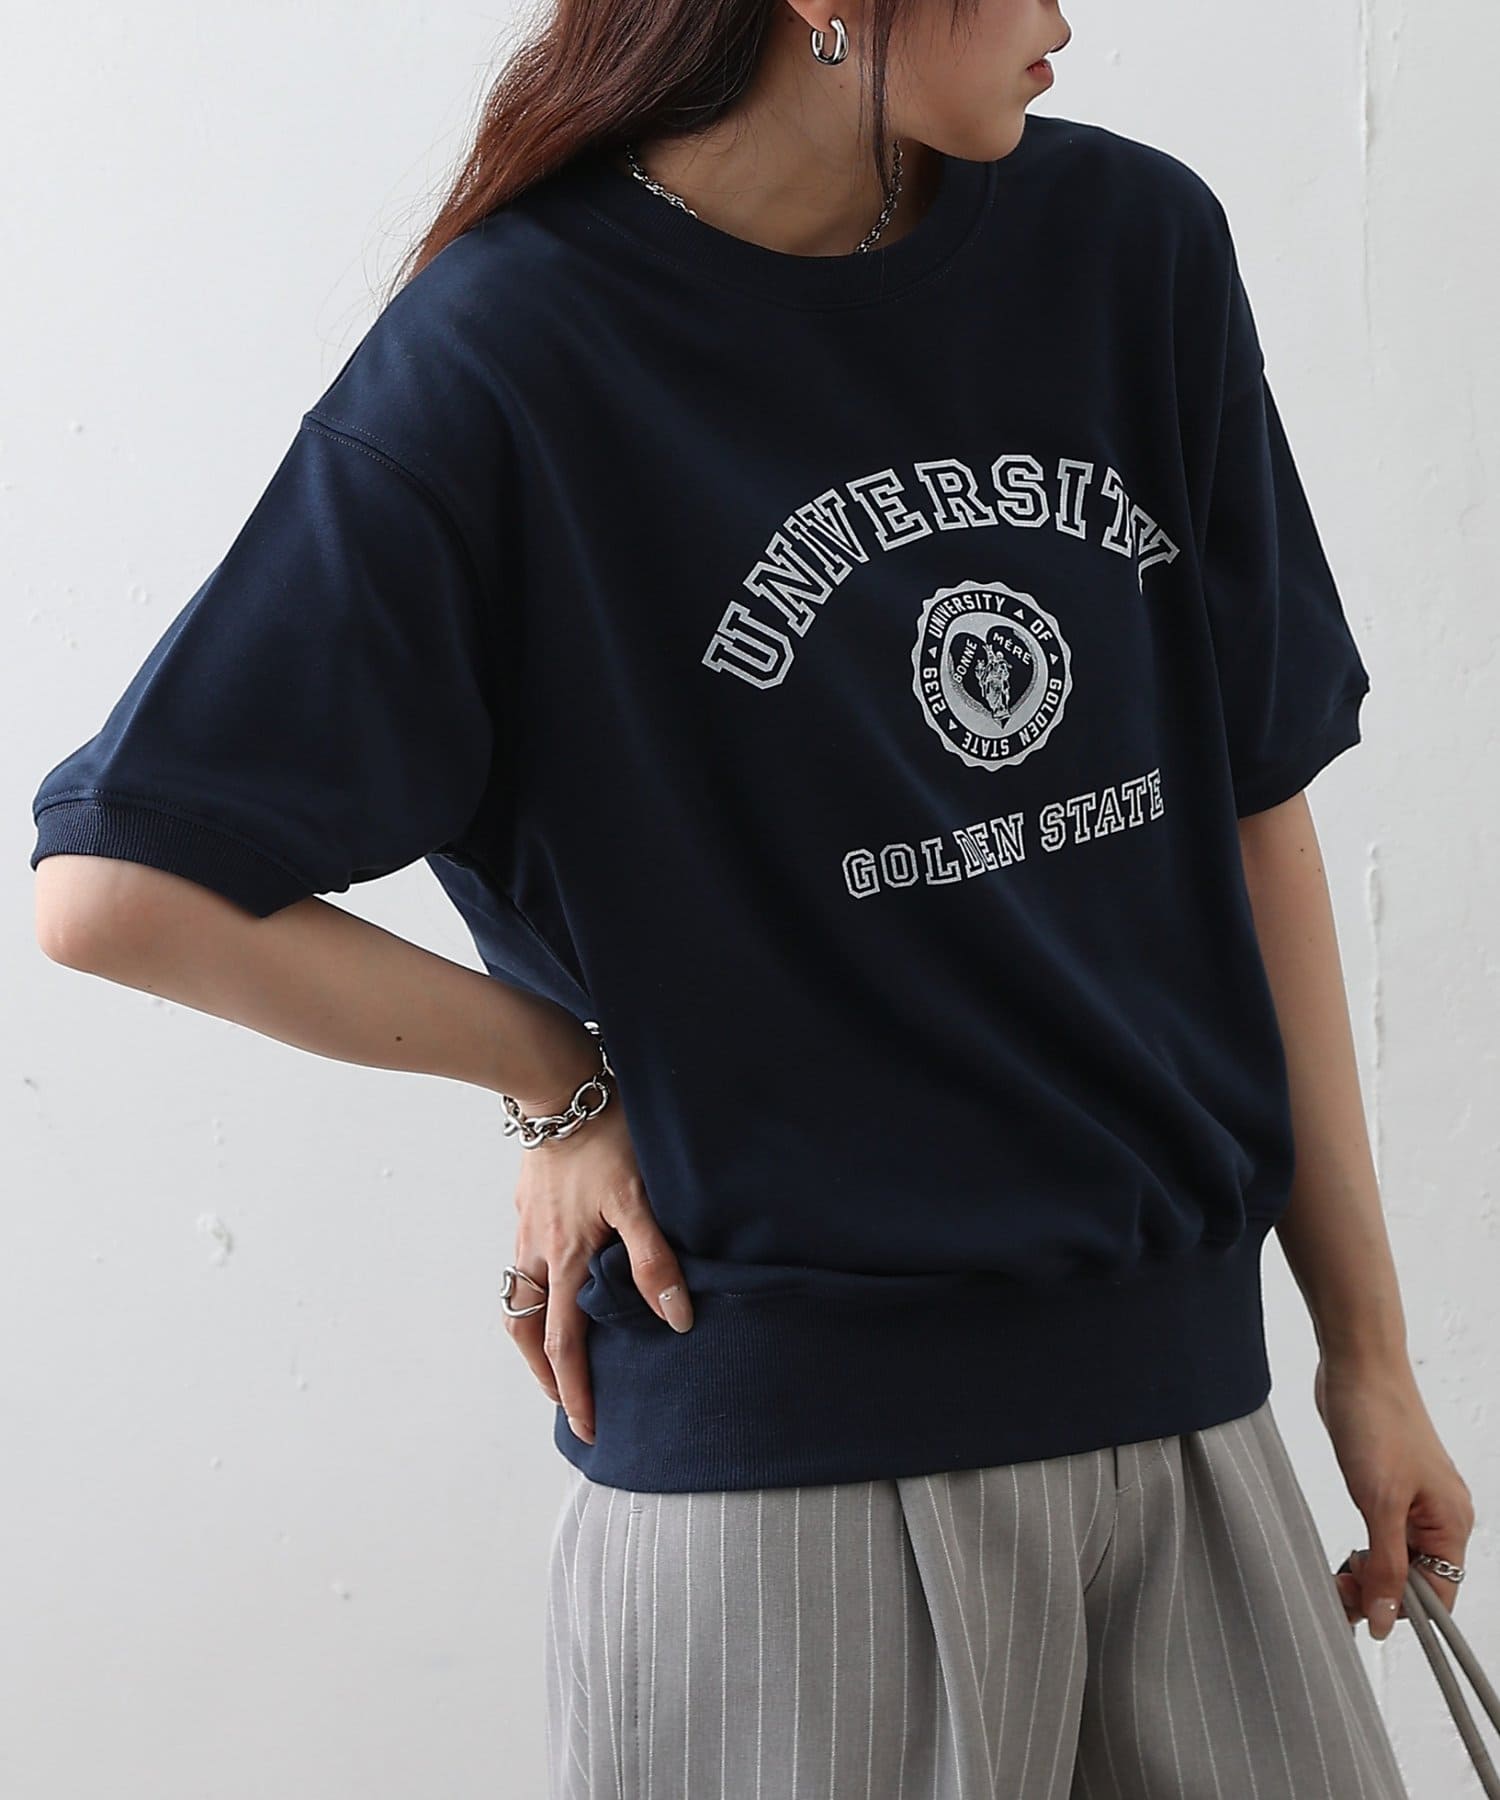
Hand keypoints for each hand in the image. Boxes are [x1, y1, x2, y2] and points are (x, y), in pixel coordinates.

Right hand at [503, 1081, 692, 1445]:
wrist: (560, 1085)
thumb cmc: (606, 1138)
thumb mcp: (639, 1199)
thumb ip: (654, 1260)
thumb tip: (674, 1319)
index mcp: (566, 1259)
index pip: (565, 1344)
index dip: (575, 1391)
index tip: (585, 1427)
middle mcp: (538, 1251)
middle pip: (527, 1330)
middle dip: (544, 1372)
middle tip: (565, 1396)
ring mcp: (526, 1226)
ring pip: (519, 1295)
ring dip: (534, 1331)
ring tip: (556, 1348)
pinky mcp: (526, 1202)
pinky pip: (523, 1258)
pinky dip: (535, 1285)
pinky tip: (559, 1275)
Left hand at [1314, 1356, 1475, 1638]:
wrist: (1356, 1363)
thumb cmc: (1376, 1420)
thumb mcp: (1378, 1502)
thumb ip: (1384, 1564)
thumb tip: (1386, 1619)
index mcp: (1451, 1522)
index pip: (1439, 1594)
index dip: (1403, 1612)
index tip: (1362, 1616)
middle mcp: (1438, 1515)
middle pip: (1416, 1579)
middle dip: (1379, 1593)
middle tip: (1338, 1591)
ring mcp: (1413, 1500)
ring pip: (1395, 1558)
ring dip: (1367, 1573)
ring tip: (1336, 1576)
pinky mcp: (1387, 1485)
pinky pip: (1380, 1533)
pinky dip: (1363, 1549)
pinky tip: (1342, 1553)